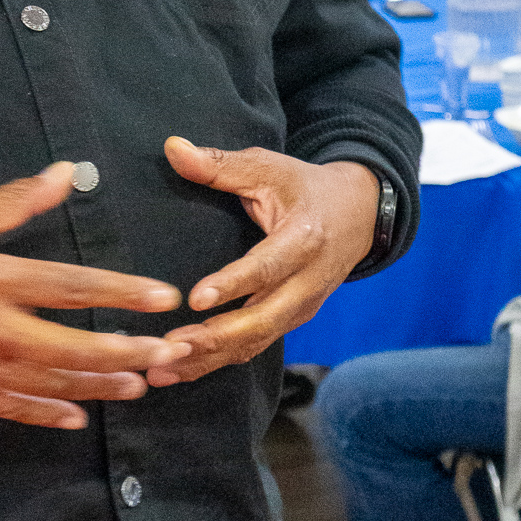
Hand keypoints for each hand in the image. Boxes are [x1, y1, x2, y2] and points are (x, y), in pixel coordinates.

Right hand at [0, 160, 188, 429]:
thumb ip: (11, 201)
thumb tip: (67, 172)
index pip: (69, 287)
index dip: (122, 292)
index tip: (165, 297)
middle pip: (70, 349)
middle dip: (125, 354)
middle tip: (169, 355)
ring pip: (47, 385)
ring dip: (97, 387)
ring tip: (139, 386)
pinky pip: (8, 408)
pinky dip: (44, 414)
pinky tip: (75, 418)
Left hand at [145, 138, 378, 386]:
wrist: (359, 215)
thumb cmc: (305, 187)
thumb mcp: (269, 167)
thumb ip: (221, 164)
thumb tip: (172, 148)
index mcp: (304, 239)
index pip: (266, 267)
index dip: (233, 285)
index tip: (195, 299)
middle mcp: (307, 282)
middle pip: (262, 320)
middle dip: (215, 339)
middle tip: (167, 348)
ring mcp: (302, 307)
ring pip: (255, 343)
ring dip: (208, 360)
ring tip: (160, 371)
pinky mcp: (291, 321)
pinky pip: (253, 348)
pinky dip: (215, 363)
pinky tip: (176, 372)